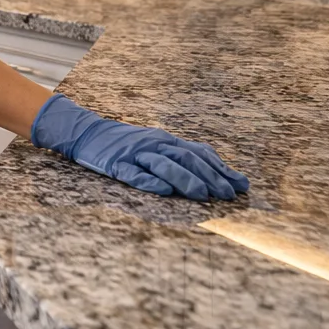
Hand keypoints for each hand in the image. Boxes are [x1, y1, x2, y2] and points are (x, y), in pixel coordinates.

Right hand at [30, 95, 248, 199]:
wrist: (87, 132)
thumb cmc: (127, 144)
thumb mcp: (158, 145)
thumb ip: (185, 157)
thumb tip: (221, 174)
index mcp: (166, 140)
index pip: (199, 153)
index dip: (221, 169)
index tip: (240, 186)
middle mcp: (154, 144)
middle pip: (186, 158)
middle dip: (209, 177)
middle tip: (226, 195)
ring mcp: (134, 154)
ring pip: (163, 164)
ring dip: (185, 179)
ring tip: (202, 195)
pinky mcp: (114, 164)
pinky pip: (133, 173)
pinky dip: (148, 181)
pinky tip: (162, 190)